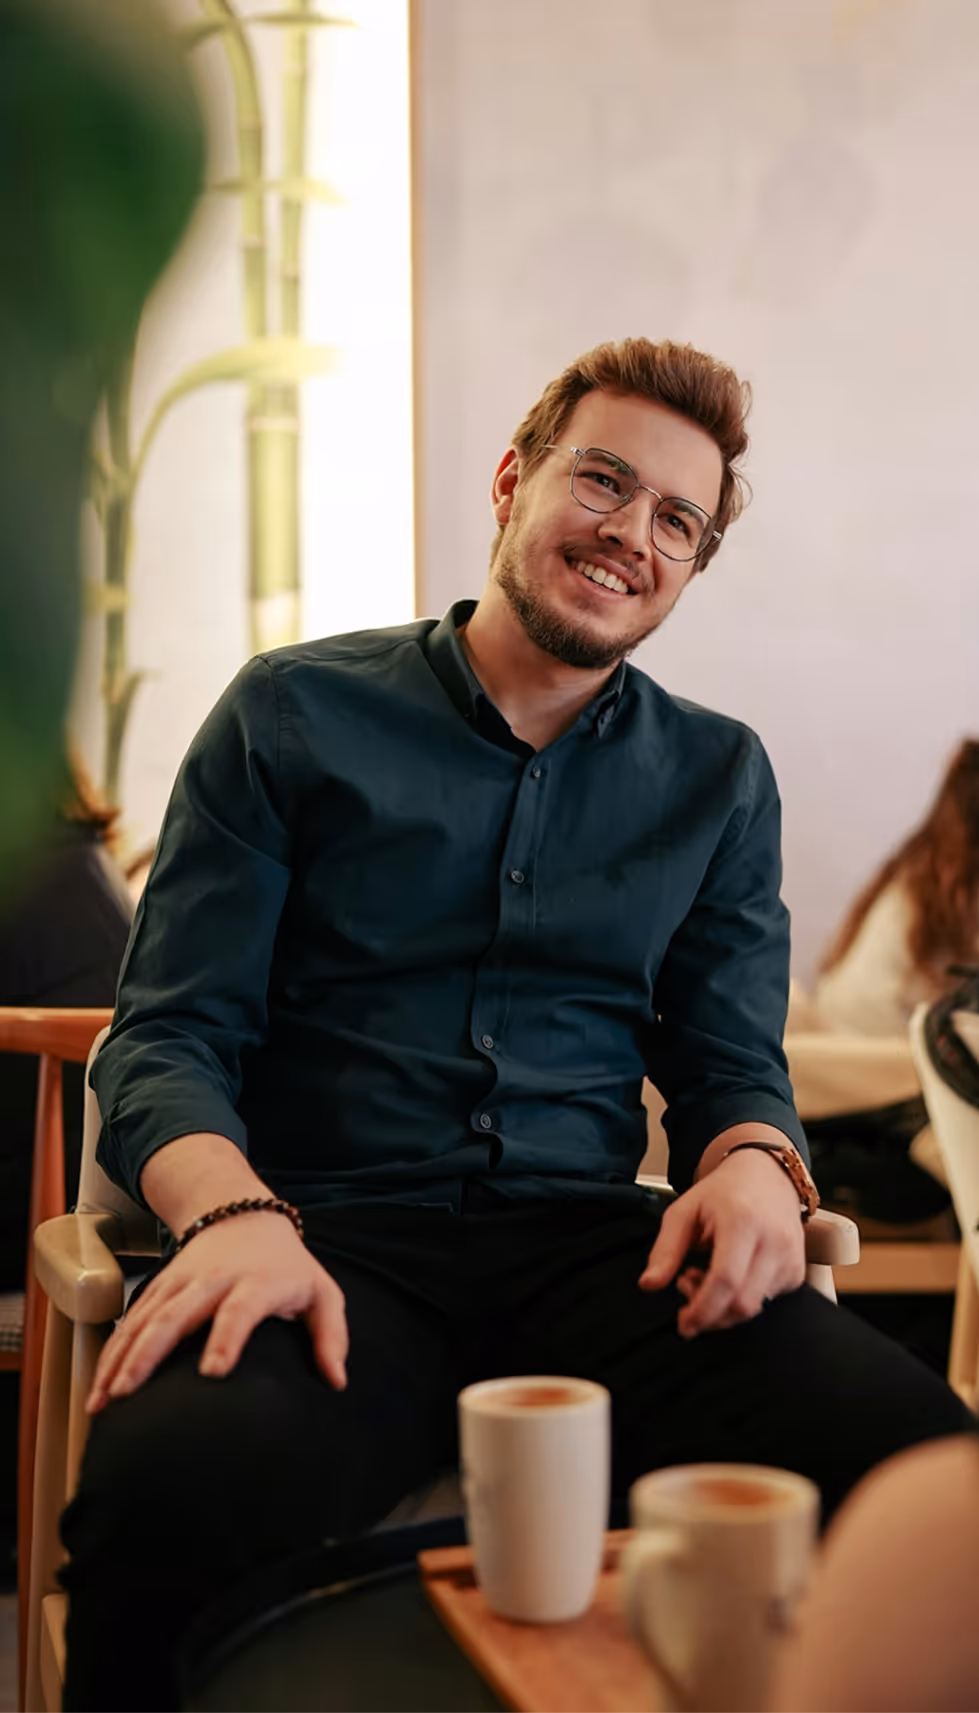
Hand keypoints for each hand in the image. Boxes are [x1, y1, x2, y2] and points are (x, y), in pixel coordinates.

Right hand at [86, 1211, 348, 1412]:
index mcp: (255, 1284)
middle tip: (129, 1394)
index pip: (240, 1310)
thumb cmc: (288, 1266)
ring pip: (144, 1319)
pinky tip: (99, 1387)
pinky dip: (112, 1352)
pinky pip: (131, 1320)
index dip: (227, 1338)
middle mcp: (211, 1281)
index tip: (214, 1373)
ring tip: (103, 1402)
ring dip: (120, 1359)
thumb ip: (330, 1337)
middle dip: (149, 1355)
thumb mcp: (321, 1293)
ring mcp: (180, 1282)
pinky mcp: (160, 1287)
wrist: (244, 1214)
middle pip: (175, 1315)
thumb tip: (337, 1382)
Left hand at [638, 1149, 805, 1337]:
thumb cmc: (723, 1193)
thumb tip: (649, 1285)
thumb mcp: (684, 1210)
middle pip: (743, 1303)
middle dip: (710, 1313)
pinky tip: (730, 1276)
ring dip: (723, 1307)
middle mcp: (773, 1241)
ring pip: (755, 1308)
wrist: (767, 1175)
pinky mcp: (797, 1271)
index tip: (683, 1323)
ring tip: (705, 1276)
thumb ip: (665, 1249)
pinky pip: (767, 1302)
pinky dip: (742, 1299)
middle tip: (687, 1286)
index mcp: (742, 1221)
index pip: (726, 1280)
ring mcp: (790, 1257)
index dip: (703, 1310)